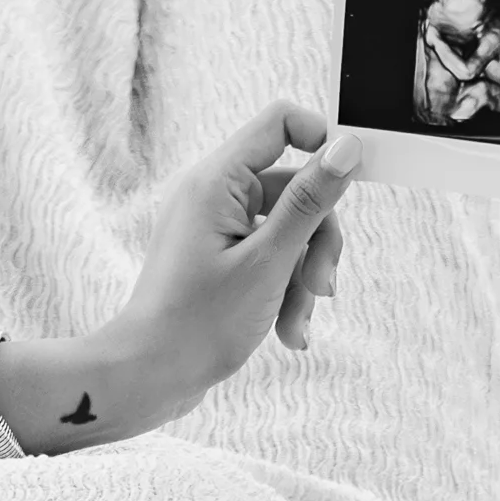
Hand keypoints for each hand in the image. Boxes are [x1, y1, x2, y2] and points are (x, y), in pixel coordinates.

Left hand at [102, 102, 358, 419]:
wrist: (149, 377)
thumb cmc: (198, 324)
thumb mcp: (269, 262)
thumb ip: (310, 202)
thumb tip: (346, 148)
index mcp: (216, 181)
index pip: (280, 123)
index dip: (323, 143)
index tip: (351, 182)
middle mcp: (212, 194)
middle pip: (294, 187)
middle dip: (318, 241)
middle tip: (321, 288)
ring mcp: (214, 226)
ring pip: (288, 230)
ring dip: (304, 276)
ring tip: (296, 323)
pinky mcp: (219, 256)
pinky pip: (269, 255)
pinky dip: (285, 289)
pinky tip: (288, 331)